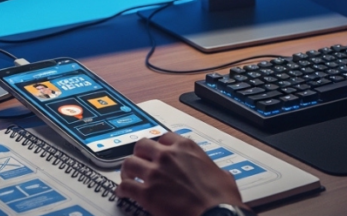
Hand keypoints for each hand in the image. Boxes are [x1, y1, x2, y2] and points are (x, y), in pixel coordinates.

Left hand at [116, 132, 242, 215]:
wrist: (215, 215)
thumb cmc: (221, 200)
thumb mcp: (223, 177)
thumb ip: (215, 171)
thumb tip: (221, 176)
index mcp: (186, 148)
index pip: (165, 138)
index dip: (159, 146)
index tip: (158, 152)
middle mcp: (168, 156)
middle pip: (142, 145)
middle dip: (139, 154)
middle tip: (140, 162)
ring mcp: (155, 173)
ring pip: (129, 163)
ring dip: (127, 170)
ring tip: (128, 176)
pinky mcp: (147, 192)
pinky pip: (126, 186)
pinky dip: (122, 190)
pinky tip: (123, 193)